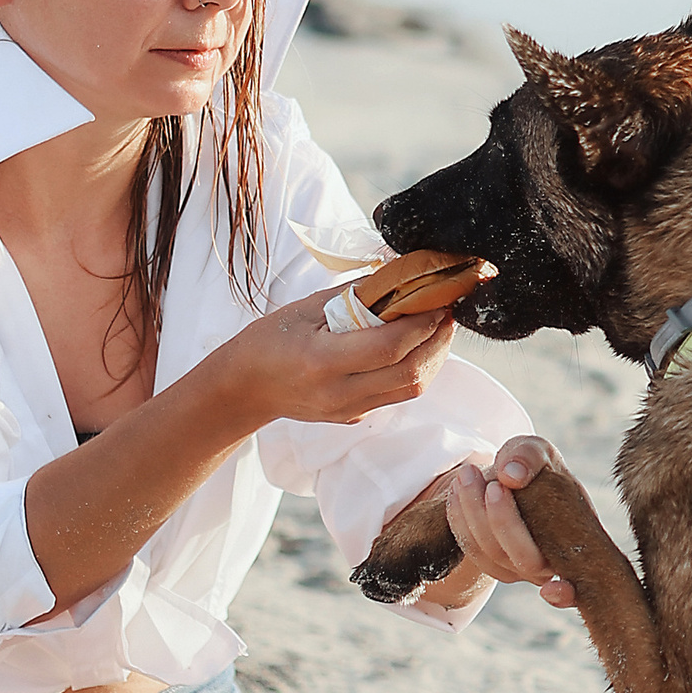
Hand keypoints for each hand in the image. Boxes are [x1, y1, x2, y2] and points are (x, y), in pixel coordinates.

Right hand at [204, 290, 461, 435]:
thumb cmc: (269, 341)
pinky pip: (397, 394)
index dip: (422, 323)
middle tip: (446, 312)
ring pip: (411, 389)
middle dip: (438, 340)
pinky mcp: (355, 417)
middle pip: (410, 373)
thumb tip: (400, 275)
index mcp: (322, 362)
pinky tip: (415, 346)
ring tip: (437, 328)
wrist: (245, 388)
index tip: (438, 300)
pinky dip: (415, 369)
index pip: (390, 347)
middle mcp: (339, 393)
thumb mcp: (306, 309)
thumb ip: (356, 296)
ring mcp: (349, 410)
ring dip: (433, 357)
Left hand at [442, 437, 578, 610]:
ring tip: (468, 473)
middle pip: (522, 558)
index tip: (551, 591)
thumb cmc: (537, 468)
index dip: (565, 595)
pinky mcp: (491, 564)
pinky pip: (471, 549)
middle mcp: (546, 569)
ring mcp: (516, 570)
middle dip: (502, 520)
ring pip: (490, 554)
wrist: (514, 478)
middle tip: (491, 481)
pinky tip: (458, 489)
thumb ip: (529, 456)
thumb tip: (511, 476)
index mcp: (574, 549)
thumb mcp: (539, 451)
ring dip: (473, 514)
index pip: (575, 586)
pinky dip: (460, 520)